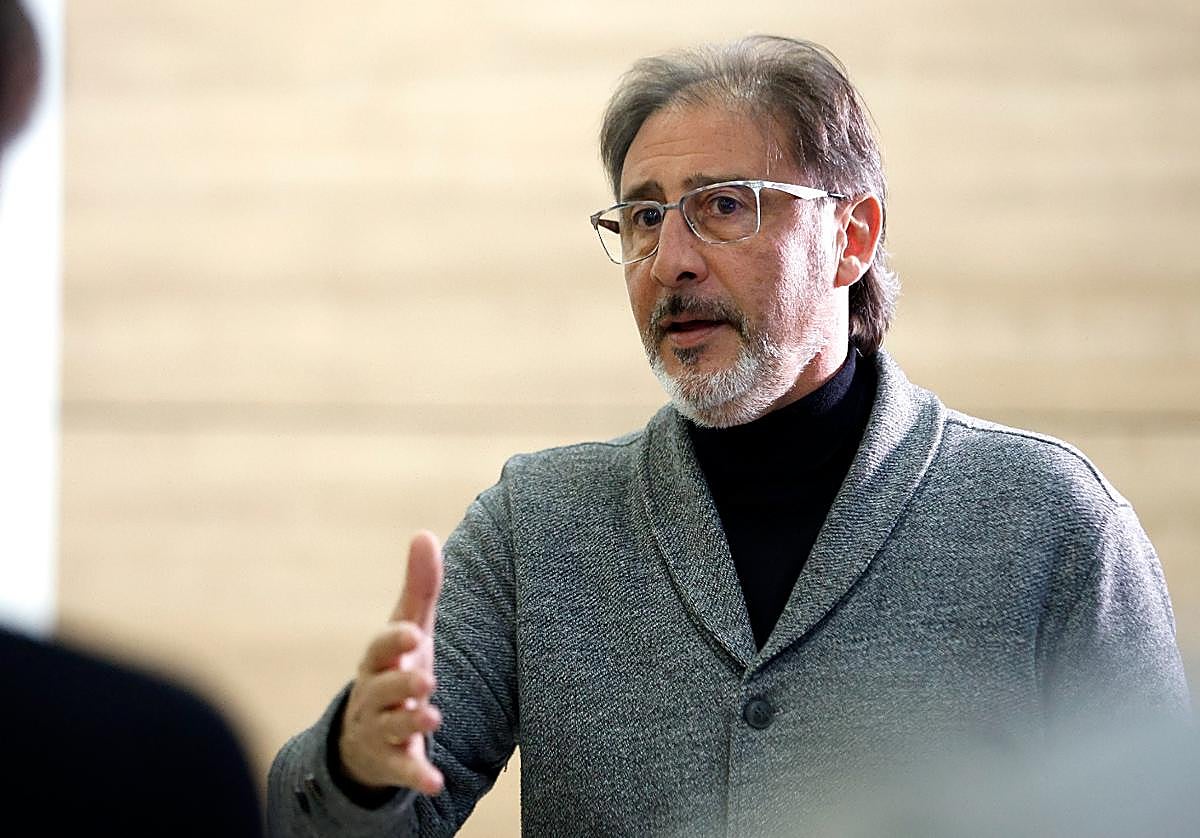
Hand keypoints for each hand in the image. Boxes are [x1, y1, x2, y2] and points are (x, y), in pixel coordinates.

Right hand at [339, 531, 444, 794]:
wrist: (367, 733)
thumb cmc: (396, 668)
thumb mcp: (409, 629)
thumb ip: (419, 587)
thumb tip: (424, 534)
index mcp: (380, 660)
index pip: (382, 647)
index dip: (396, 641)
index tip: (414, 632)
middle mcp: (374, 694)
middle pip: (385, 687)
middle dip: (403, 684)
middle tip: (426, 681)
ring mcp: (380, 728)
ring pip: (392, 725)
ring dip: (411, 722)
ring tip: (433, 717)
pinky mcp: (392, 760)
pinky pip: (402, 768)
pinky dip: (417, 775)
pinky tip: (435, 783)